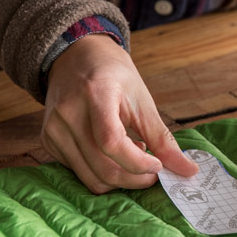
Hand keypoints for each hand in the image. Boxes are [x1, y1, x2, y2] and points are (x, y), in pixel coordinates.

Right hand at [41, 34, 197, 192]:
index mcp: (95, 94)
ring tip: (133, 156)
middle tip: (153, 170)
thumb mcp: (142, 99)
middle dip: (135, 178)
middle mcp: (68, 113)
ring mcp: (53, 129)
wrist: (76, 57)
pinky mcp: (47, 141)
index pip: (112, 143)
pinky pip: (79, 172)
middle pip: (103, 168)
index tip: (159, 165)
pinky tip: (112, 152)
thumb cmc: (113, 76)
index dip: (139, 164)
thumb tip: (189, 170)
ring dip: (120, 178)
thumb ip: (163, 138)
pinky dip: (101, 172)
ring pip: (90, 177)